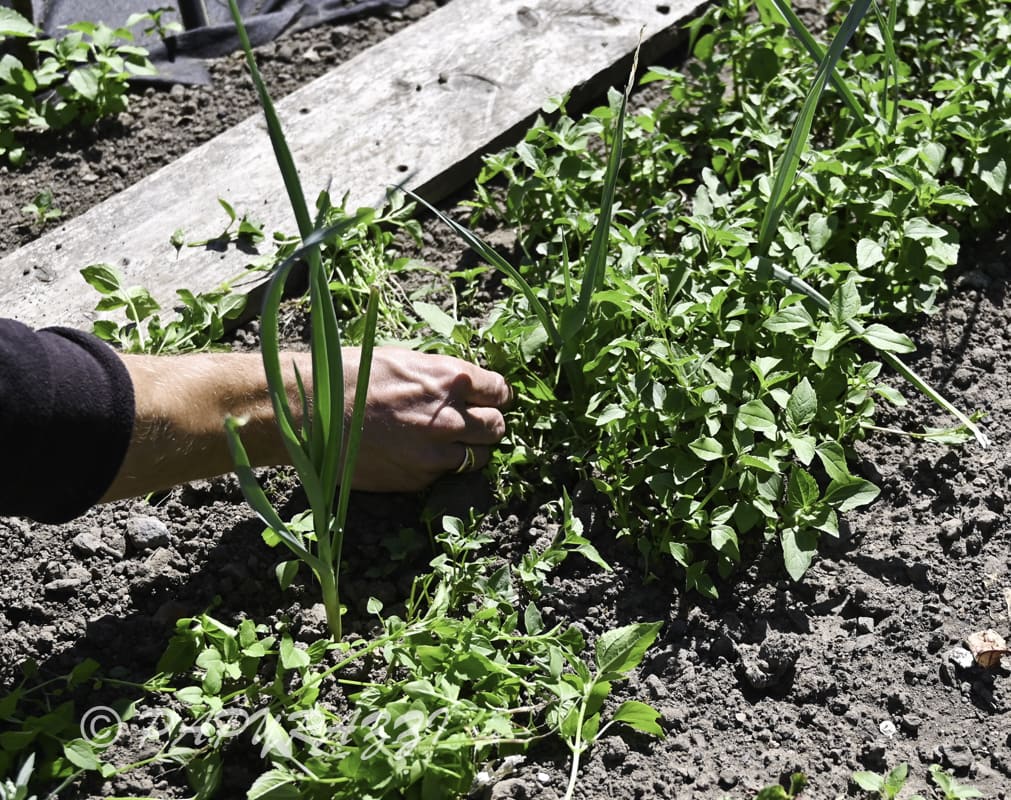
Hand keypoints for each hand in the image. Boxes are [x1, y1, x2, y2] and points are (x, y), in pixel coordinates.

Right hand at [341, 347, 510, 491]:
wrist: (312, 414)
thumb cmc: (351, 376)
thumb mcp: (404, 359)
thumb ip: (441, 374)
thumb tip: (465, 384)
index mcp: (450, 379)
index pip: (500, 391)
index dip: (495, 395)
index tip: (489, 398)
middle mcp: (451, 417)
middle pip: (497, 427)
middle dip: (489, 423)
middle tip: (475, 421)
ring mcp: (436, 452)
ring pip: (479, 457)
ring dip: (471, 448)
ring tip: (450, 441)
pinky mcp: (419, 478)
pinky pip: (445, 473)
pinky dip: (440, 465)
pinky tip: (418, 453)